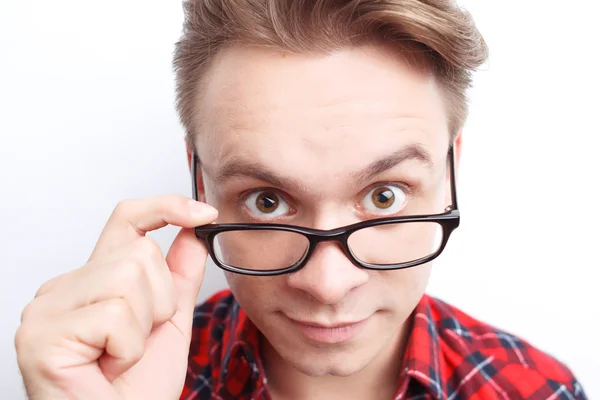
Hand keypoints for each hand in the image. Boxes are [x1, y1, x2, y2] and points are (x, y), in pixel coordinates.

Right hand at [15, 195, 217, 399]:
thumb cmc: (136, 388)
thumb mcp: (168, 321)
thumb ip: (178, 276)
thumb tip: (193, 232)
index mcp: (92, 281)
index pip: (126, 220)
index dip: (166, 208)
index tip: (204, 214)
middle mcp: (62, 288)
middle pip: (138, 253)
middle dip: (158, 301)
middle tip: (137, 341)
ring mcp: (46, 310)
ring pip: (127, 278)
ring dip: (143, 326)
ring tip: (121, 356)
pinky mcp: (41, 335)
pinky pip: (113, 315)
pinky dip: (128, 348)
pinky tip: (108, 368)